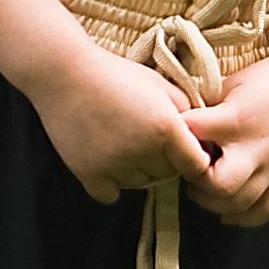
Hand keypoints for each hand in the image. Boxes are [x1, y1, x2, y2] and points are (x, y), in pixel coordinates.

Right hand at [23, 45, 213, 207]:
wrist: (66, 73)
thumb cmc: (118, 74)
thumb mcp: (163, 85)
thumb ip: (188, 112)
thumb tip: (202, 138)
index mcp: (166, 130)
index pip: (197, 165)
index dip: (195, 158)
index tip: (186, 150)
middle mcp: (142, 152)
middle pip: (168, 175)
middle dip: (165, 161)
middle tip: (148, 139)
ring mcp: (114, 166)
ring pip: (140, 185)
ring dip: (138, 172)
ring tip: (125, 145)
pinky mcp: (88, 174)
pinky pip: (111, 195)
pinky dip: (112, 184)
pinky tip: (109, 163)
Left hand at [186, 44, 268, 226]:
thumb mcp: (231, 83)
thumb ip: (205, 108)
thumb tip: (176, 126)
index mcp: (237, 119)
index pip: (190, 136)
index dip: (173, 138)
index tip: (171, 137)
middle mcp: (257, 147)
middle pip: (219, 186)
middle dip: (197, 184)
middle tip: (191, 171)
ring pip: (240, 204)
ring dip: (215, 202)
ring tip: (206, 188)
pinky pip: (267, 209)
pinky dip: (245, 216)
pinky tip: (230, 210)